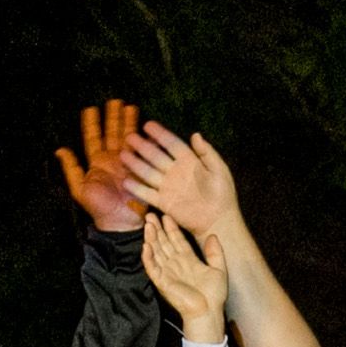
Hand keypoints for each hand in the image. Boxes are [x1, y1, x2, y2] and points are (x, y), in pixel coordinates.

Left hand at [54, 101, 147, 232]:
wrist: (120, 221)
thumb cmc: (98, 207)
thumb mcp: (79, 187)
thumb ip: (71, 168)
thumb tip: (59, 149)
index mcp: (97, 162)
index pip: (93, 138)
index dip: (91, 123)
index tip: (90, 108)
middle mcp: (112, 159)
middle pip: (112, 133)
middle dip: (113, 117)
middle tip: (115, 101)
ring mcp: (128, 163)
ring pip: (127, 138)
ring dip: (129, 122)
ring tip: (131, 107)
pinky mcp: (141, 168)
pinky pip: (142, 151)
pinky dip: (144, 139)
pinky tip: (145, 127)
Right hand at [122, 124, 237, 234]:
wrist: (218, 220)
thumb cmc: (223, 195)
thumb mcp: (219, 170)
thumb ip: (207, 153)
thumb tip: (196, 134)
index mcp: (189, 162)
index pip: (172, 144)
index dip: (161, 135)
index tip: (148, 125)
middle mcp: (176, 172)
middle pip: (156, 156)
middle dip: (142, 147)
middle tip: (129, 137)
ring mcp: (168, 186)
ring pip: (148, 172)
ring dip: (135, 164)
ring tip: (122, 155)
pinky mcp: (164, 202)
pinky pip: (147, 193)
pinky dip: (137, 188)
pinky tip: (125, 181)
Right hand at [142, 213, 228, 344]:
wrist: (208, 312)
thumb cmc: (214, 295)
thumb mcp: (219, 269)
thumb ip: (215, 252)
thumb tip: (213, 235)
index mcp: (188, 260)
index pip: (177, 240)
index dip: (172, 228)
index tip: (166, 216)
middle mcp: (176, 264)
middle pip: (164, 243)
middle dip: (157, 229)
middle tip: (150, 215)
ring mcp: (168, 272)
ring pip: (157, 252)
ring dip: (151, 239)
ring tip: (148, 225)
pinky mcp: (162, 282)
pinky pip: (152, 268)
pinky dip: (148, 258)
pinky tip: (146, 246)